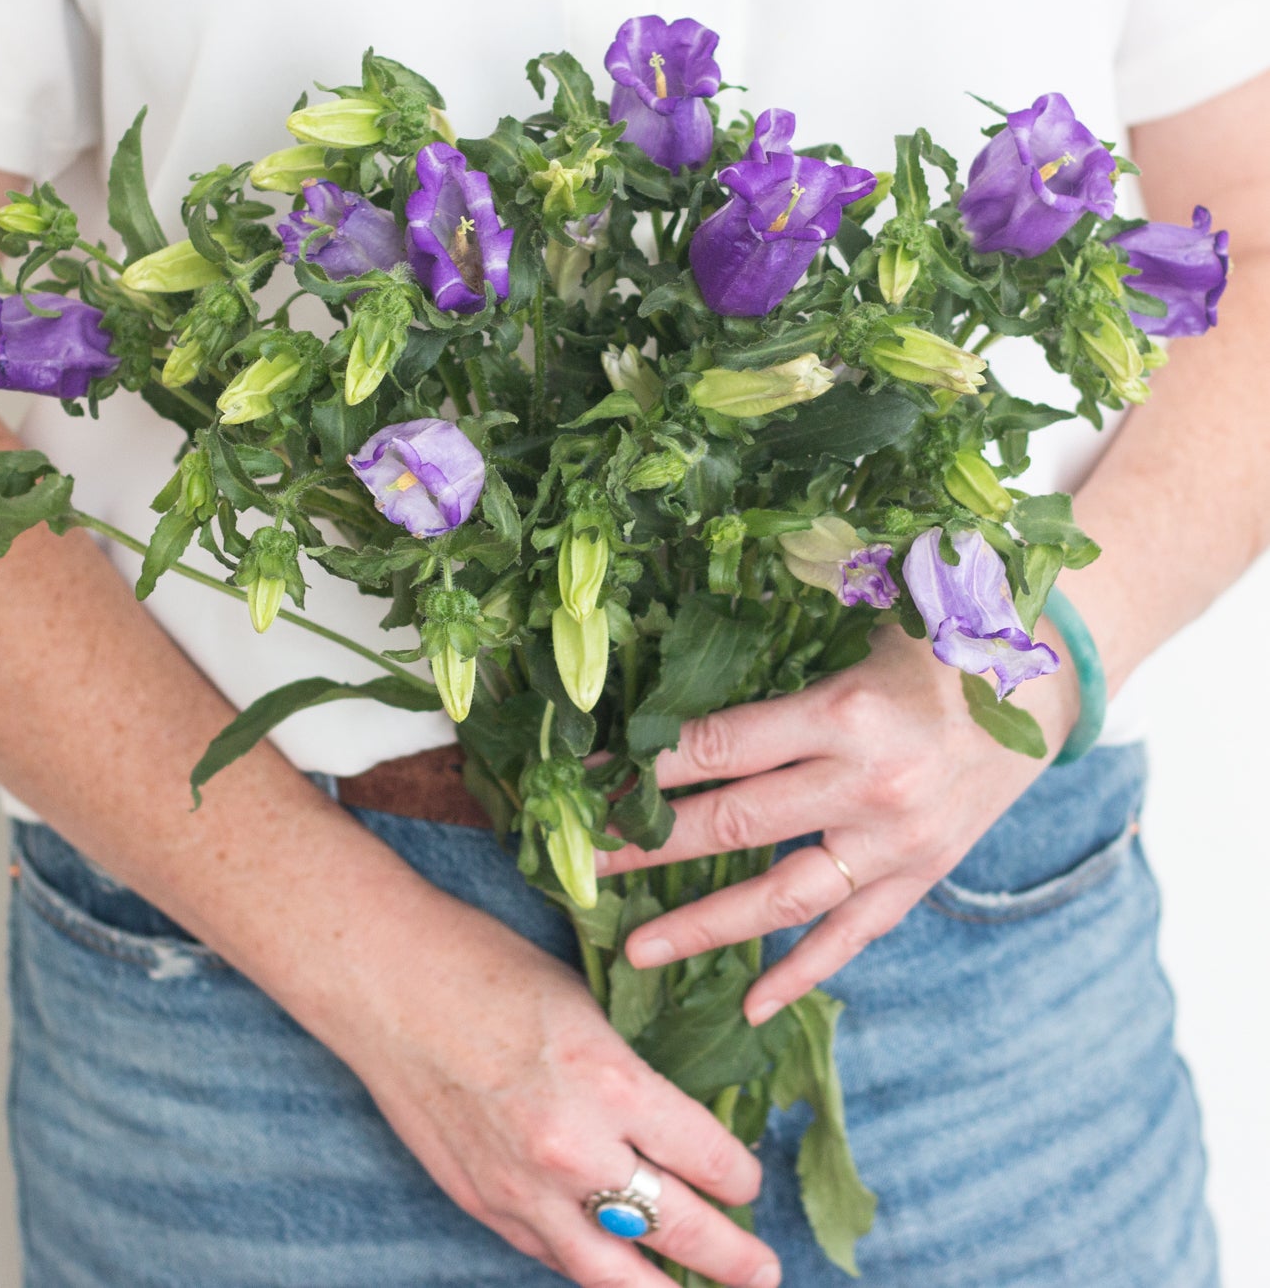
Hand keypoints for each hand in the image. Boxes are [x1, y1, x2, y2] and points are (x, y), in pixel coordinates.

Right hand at [331, 895, 781, 1287]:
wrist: (387, 980)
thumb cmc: (486, 967)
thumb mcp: (584, 1004)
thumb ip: (628, 1071)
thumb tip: (671, 1120)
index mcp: (611, 1081)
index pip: (706, 1157)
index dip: (739, 1176)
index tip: (747, 1180)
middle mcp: (575, 1147)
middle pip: (677, 1229)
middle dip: (732, 1258)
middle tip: (763, 1270)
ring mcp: (523, 1187)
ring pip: (613, 1272)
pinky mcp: (482, 1203)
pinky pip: (551, 1255)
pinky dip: (590, 1266)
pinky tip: (613, 1266)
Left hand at [596, 623, 1080, 1025]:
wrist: (1045, 674)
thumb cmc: (932, 636)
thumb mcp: (855, 624)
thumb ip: (776, 656)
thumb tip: (668, 681)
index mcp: (843, 711)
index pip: (716, 750)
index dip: (643, 771)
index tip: (586, 784)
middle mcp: (869, 784)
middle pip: (735, 826)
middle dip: (648, 848)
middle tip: (583, 867)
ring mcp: (900, 842)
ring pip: (785, 898)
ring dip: (705, 927)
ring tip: (637, 949)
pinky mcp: (924, 875)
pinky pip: (855, 935)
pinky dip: (804, 974)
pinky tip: (753, 1004)